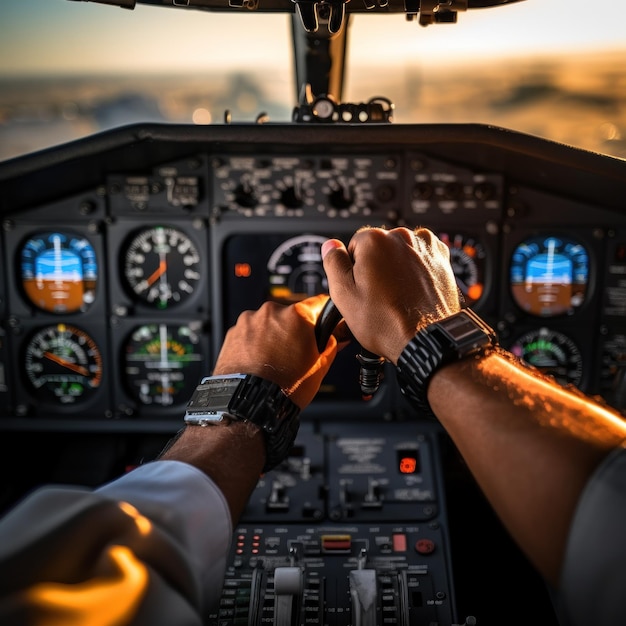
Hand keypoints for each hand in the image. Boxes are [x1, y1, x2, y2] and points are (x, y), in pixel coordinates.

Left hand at [213, 294, 339, 408]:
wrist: (250, 403)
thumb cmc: (284, 387)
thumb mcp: (319, 367)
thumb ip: (332, 345)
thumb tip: (336, 337)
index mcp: (296, 315)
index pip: (318, 303)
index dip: (324, 314)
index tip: (323, 320)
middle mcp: (270, 312)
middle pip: (289, 315)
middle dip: (294, 330)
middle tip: (296, 353)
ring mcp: (249, 321)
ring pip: (268, 324)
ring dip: (272, 336)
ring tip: (274, 362)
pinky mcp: (232, 333)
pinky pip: (250, 333)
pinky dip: (254, 344)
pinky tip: (259, 362)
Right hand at [321, 226, 460, 363]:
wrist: (425, 339)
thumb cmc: (387, 322)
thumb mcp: (344, 294)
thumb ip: (333, 263)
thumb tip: (330, 246)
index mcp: (374, 240)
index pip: (354, 245)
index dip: (354, 270)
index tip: (361, 287)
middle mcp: (401, 238)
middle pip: (379, 247)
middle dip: (376, 266)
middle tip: (377, 295)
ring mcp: (424, 248)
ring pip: (400, 252)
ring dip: (396, 268)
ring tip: (396, 296)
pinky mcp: (441, 260)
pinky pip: (421, 258)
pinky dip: (416, 270)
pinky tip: (411, 290)